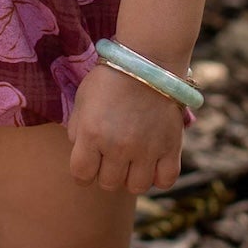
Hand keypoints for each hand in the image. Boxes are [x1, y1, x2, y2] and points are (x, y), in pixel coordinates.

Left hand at [66, 60, 184, 193]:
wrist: (148, 61)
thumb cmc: (110, 78)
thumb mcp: (82, 100)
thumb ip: (77, 130)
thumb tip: (81, 152)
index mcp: (92, 134)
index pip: (81, 175)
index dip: (82, 172)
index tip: (87, 165)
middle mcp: (118, 147)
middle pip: (108, 183)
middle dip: (106, 172)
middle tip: (111, 156)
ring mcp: (146, 150)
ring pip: (136, 187)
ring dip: (131, 176)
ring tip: (131, 160)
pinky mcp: (171, 148)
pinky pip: (165, 181)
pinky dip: (158, 176)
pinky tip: (152, 163)